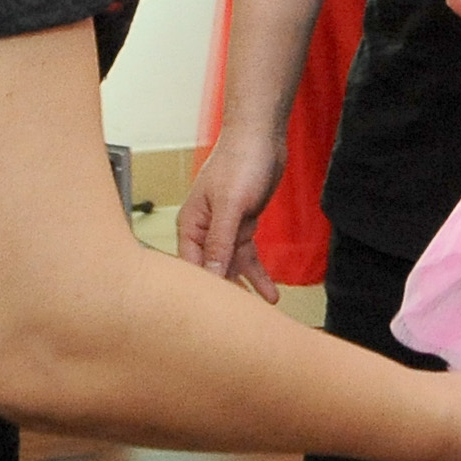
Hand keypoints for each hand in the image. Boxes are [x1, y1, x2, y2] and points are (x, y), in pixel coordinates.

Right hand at [176, 131, 282, 301]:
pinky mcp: (242, 226)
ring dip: (244, 288)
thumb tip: (212, 274)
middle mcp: (203, 231)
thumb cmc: (240, 160)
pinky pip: (247, 257)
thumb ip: (220, 241)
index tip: (213, 317)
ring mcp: (224, 230)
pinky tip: (269, 292)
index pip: (190, 267)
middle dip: (223, 296)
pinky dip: (257, 274)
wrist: (262, 137)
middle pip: (210, 271)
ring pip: (231, 268)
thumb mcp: (231, 205)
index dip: (202, 292)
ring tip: (259, 315)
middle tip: (237, 324)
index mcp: (190, 225)